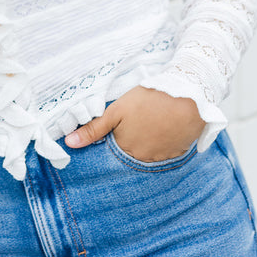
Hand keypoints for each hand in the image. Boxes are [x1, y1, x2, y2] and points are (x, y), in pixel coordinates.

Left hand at [64, 86, 204, 162]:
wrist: (187, 97)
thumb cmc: (149, 100)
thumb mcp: (116, 111)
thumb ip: (93, 129)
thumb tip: (69, 144)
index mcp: (126, 150)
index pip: (114, 152)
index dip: (114, 139)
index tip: (119, 128)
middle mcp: (143, 160)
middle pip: (131, 154)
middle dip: (130, 142)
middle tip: (137, 122)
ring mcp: (162, 158)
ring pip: (148, 154)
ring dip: (147, 143)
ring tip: (150, 122)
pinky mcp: (178, 153)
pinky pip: (165, 153)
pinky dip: (162, 143)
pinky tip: (163, 127)